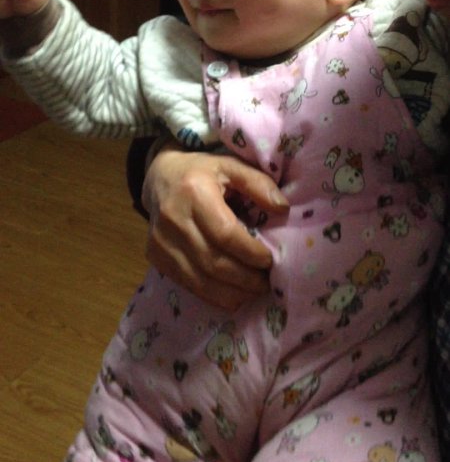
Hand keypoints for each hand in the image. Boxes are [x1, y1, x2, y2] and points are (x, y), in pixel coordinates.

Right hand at [143, 143, 288, 309]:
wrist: (159, 179)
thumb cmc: (200, 172)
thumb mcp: (230, 165)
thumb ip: (258, 183)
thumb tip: (283, 209)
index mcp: (193, 192)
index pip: (225, 234)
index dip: (250, 253)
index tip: (269, 260)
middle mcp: (173, 219)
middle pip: (213, 262)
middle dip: (245, 279)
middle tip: (267, 282)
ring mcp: (161, 241)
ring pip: (201, 280)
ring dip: (233, 292)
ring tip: (254, 290)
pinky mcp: (156, 258)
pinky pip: (189, 285)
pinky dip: (215, 296)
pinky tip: (234, 294)